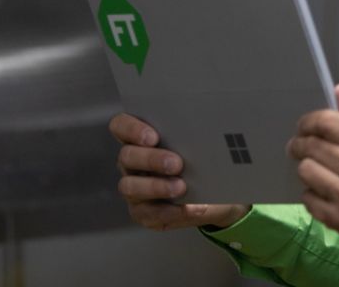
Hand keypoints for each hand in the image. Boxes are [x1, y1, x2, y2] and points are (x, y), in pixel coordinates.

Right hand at [109, 113, 248, 230]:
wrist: (218, 194)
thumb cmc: (203, 162)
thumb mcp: (199, 146)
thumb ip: (191, 137)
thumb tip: (201, 130)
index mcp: (140, 139)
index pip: (120, 126)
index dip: (130, 129)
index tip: (152, 137)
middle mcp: (132, 163)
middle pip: (127, 156)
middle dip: (151, 159)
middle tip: (176, 163)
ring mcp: (134, 188)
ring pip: (129, 186)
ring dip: (156, 186)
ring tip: (181, 187)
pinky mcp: (143, 212)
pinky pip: (148, 213)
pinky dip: (169, 211)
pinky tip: (188, 207)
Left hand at [287, 84, 338, 254]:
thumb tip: (338, 90)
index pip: (326, 123)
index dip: (308, 121)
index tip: (304, 125)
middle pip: (311, 146)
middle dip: (300, 142)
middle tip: (300, 144)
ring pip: (305, 170)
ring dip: (307, 167)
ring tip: (317, 168)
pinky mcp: (338, 219)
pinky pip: (307, 197)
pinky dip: (312, 192)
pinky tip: (325, 190)